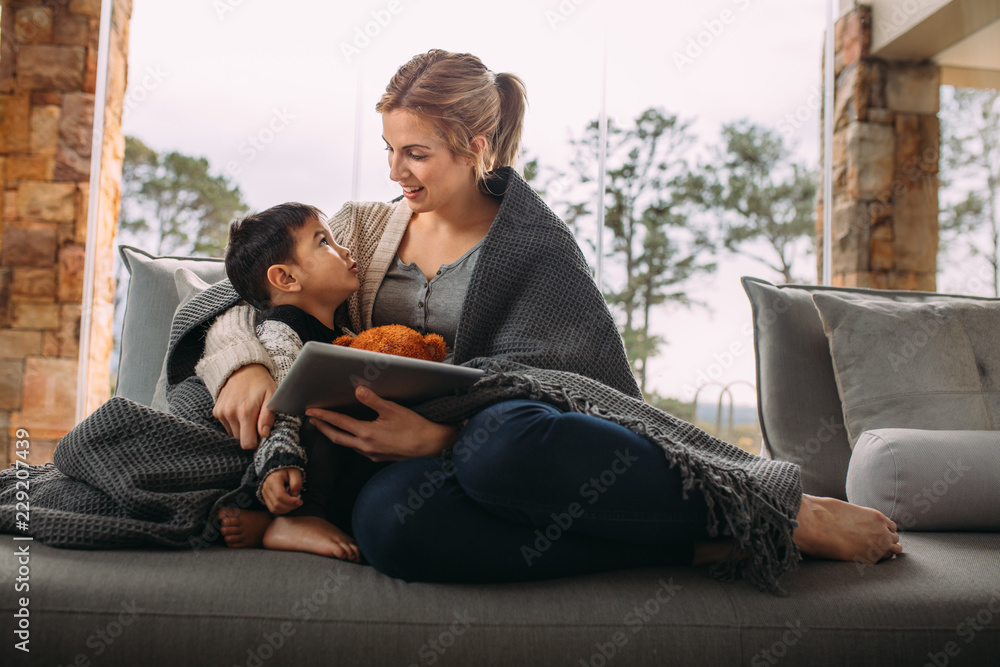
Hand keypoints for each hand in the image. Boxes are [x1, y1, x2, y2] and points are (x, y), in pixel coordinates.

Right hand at [213, 364, 276, 449]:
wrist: (241, 368)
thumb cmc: (260, 382)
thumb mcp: (271, 396)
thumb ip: (267, 417)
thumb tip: (264, 434)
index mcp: (245, 412)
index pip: (247, 443)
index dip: (256, 442)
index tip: (261, 434)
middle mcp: (230, 414)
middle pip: (240, 440)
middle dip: (249, 435)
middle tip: (256, 422)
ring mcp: (221, 413)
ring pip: (232, 434)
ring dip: (241, 429)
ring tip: (248, 414)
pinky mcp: (216, 411)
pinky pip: (226, 426)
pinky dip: (234, 423)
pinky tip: (240, 411)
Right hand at [261, 467, 303, 514]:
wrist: (279, 470)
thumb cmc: (288, 470)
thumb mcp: (295, 472)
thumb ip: (296, 482)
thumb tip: (295, 495)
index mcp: (273, 480)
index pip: (280, 495)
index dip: (290, 501)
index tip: (300, 501)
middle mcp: (266, 487)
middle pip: (277, 504)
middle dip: (290, 507)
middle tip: (299, 503)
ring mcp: (264, 493)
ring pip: (274, 509)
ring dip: (286, 510)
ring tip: (294, 504)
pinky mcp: (265, 498)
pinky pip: (272, 509)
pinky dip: (282, 510)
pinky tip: (289, 505)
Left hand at [306, 386, 458, 461]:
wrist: (429, 445)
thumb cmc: (413, 426)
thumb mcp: (392, 409)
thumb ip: (372, 400)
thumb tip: (357, 390)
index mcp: (367, 433)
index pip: (339, 422)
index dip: (323, 416)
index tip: (311, 411)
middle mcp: (365, 446)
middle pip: (337, 437)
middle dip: (322, 427)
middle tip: (311, 419)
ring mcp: (371, 454)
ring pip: (347, 444)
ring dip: (335, 434)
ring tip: (328, 426)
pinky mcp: (378, 457)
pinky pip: (358, 449)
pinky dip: (349, 440)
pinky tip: (351, 435)